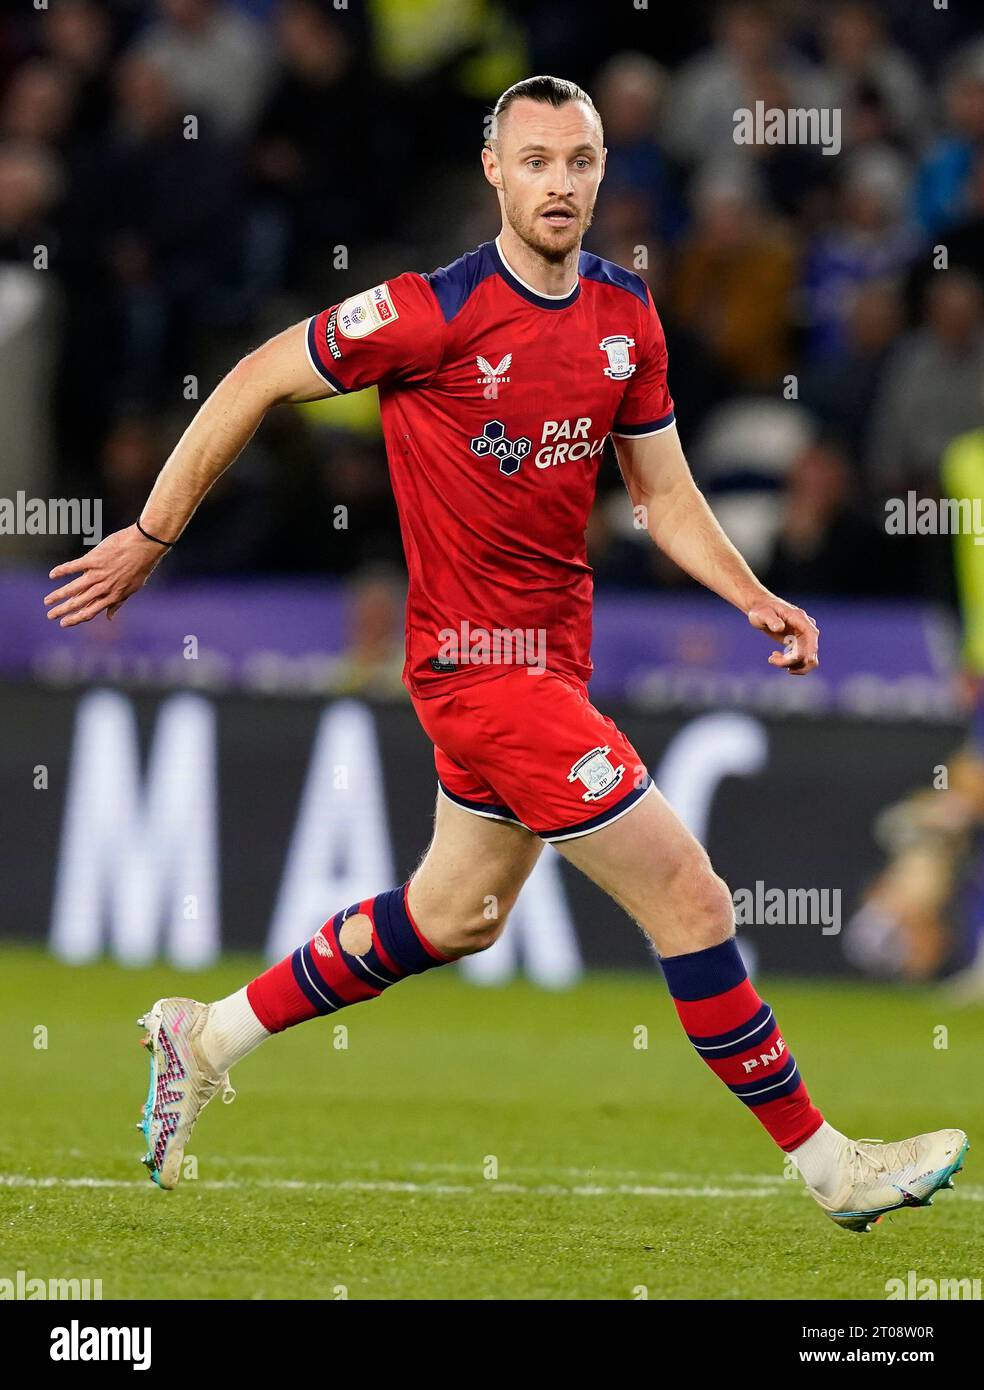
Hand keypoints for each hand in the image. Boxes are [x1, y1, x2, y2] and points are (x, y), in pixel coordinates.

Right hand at [43, 524, 167, 626]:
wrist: (145, 545)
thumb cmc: (141, 567)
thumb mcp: (132, 589)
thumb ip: (118, 603)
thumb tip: (110, 618)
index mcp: (112, 596)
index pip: (90, 612)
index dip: (76, 619)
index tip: (64, 624)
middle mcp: (103, 588)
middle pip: (78, 603)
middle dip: (63, 611)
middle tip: (50, 616)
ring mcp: (98, 574)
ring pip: (73, 588)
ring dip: (58, 596)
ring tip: (47, 601)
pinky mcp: (93, 559)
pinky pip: (73, 567)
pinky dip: (62, 571)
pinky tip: (52, 575)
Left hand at [747, 597, 819, 675]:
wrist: (762, 609)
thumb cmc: (762, 609)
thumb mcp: (763, 613)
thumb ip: (771, 620)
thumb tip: (780, 627)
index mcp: (800, 618)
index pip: (812, 634)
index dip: (811, 648)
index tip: (804, 659)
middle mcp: (805, 628)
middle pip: (810, 650)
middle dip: (793, 661)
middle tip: (772, 659)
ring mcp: (803, 637)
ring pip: (807, 658)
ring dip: (792, 664)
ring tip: (772, 659)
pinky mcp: (798, 644)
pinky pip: (800, 659)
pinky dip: (788, 662)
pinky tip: (774, 656)